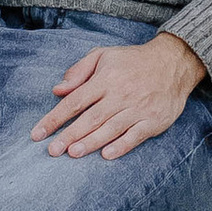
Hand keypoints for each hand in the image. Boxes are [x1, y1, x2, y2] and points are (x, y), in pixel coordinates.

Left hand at [33, 30, 204, 160]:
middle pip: (90, 118)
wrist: (174, 63)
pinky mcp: (153, 120)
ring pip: (111, 128)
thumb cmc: (133, 61)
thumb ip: (79, 71)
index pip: (75, 101)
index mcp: (105, 78)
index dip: (55, 118)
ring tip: (73, 153)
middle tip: (52, 151)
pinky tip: (106, 155)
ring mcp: (138, 108)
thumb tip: (57, 89)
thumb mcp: (104, 55)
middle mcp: (120, 94)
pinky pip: (135, 135)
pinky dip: (121, 146)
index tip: (38, 133)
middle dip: (69, 135)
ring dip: (91, 142)